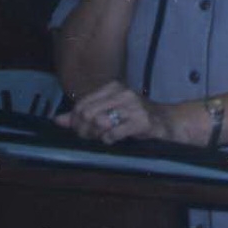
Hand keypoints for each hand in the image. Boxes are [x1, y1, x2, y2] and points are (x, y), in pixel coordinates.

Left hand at [54, 81, 179, 143]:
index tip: (82, 131)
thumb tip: (57, 120)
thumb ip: (84, 115)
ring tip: (103, 138)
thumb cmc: (138, 118)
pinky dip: (109, 139)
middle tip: (91, 138)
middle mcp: (123, 93)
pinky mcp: (142, 121)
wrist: (170, 122)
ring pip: (99, 122)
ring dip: (97, 135)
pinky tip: (114, 139)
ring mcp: (133, 106)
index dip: (76, 121)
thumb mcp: (110, 112)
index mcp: (113, 88)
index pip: (81, 104)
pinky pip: (114, 132)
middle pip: (87, 113)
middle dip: (84, 130)